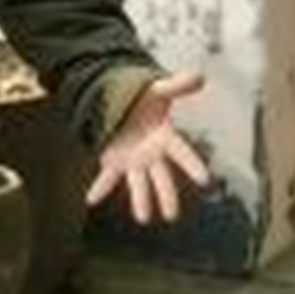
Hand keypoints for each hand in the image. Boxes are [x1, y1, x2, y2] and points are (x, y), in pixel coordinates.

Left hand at [85, 72, 211, 224]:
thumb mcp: (160, 90)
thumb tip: (200, 74)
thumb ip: (178, 85)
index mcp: (166, 138)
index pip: (182, 153)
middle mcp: (152, 155)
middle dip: (166, 196)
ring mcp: (134, 160)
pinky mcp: (115, 161)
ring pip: (138, 183)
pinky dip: (99, 188)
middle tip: (171, 216)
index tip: (205, 179)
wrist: (126, 104)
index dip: (193, 166)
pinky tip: (90, 199)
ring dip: (139, 200)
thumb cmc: (146, 99)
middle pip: (161, 177)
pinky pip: (107, 177)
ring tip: (143, 219)